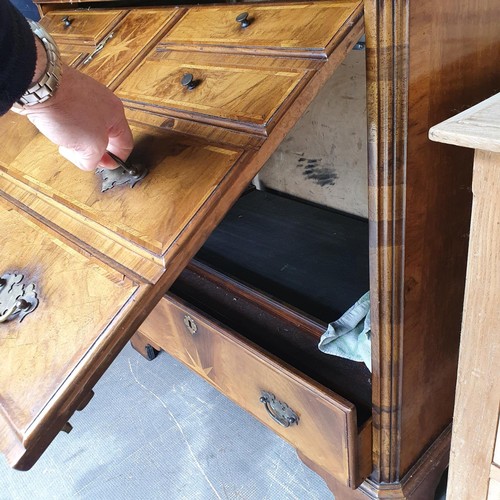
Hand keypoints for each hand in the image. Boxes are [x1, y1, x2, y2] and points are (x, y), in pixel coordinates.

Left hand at [14, 63, 132, 170]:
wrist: (38, 84)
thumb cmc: (66, 108)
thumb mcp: (90, 147)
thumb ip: (94, 160)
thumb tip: (90, 162)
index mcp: (117, 114)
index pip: (125, 144)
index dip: (115, 159)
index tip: (101, 164)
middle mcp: (104, 102)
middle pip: (105, 136)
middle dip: (92, 149)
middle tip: (81, 153)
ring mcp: (85, 95)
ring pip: (87, 127)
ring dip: (78, 138)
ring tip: (66, 138)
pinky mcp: (67, 93)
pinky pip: (71, 116)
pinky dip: (66, 125)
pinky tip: (58, 125)